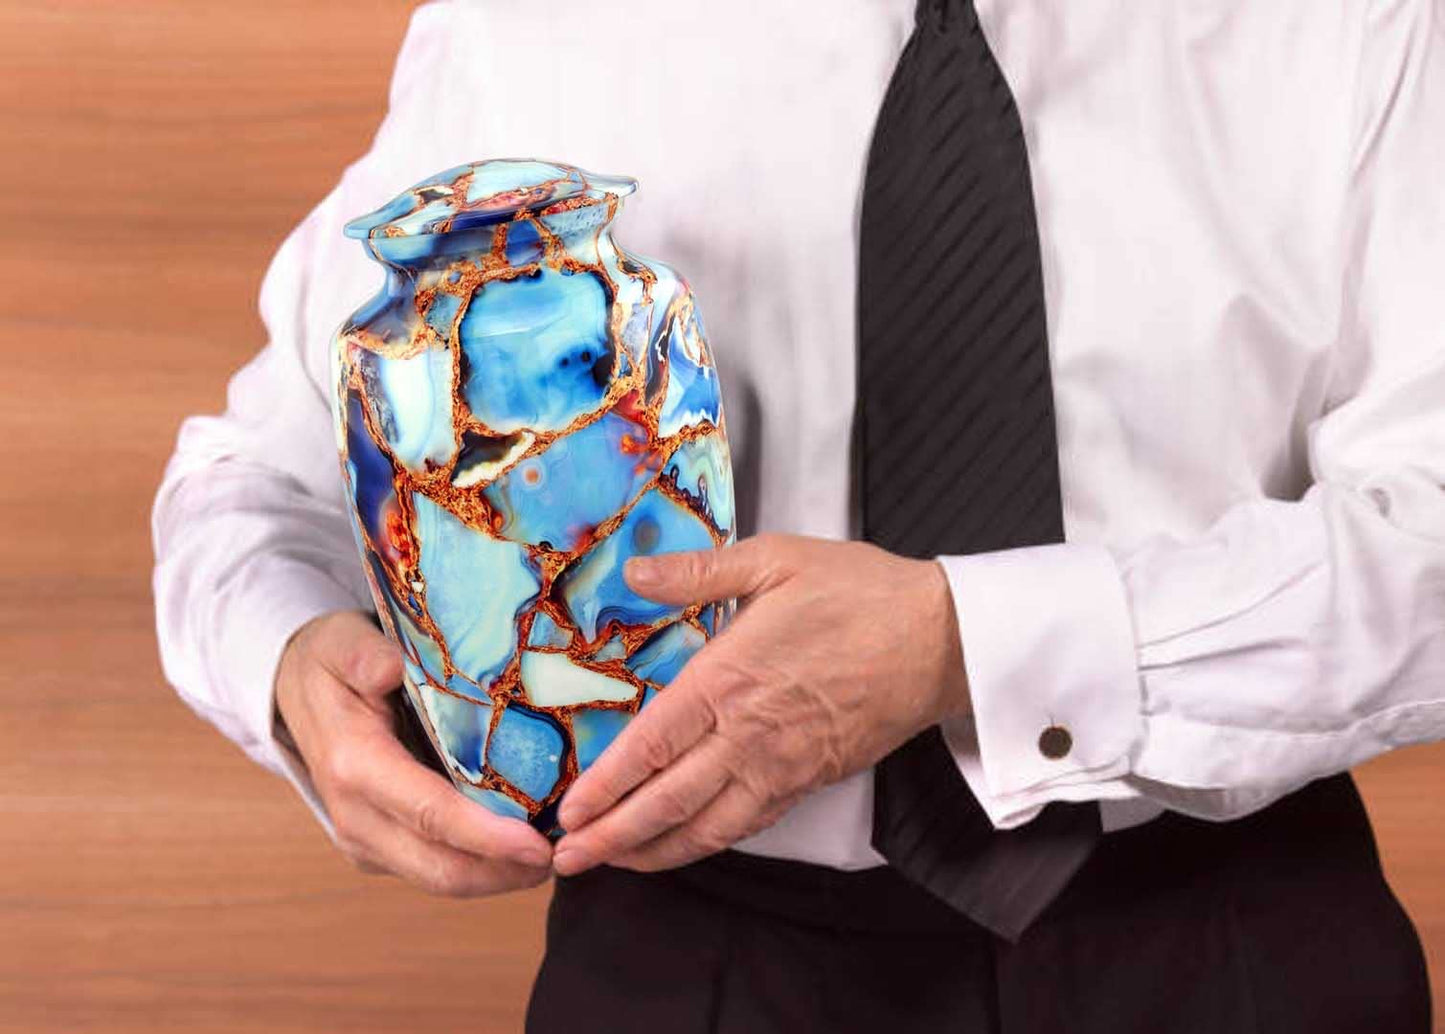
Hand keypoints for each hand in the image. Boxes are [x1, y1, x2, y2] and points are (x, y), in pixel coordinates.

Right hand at [275, 610, 552, 895]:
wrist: (296, 691)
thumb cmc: (330, 662)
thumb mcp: (341, 642)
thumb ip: (363, 655)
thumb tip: (387, 668)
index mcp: (355, 768)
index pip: (430, 815)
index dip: (487, 837)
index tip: (538, 845)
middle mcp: (357, 817)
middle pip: (441, 868)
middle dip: (505, 872)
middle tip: (565, 855)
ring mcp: (365, 839)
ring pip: (440, 878)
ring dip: (498, 876)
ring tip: (554, 855)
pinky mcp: (378, 847)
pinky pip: (433, 867)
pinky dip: (480, 866)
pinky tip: (520, 848)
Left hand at [553, 534, 969, 874]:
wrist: (941, 639)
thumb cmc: (861, 594)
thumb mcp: (776, 558)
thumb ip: (699, 571)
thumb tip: (634, 570)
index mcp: (730, 679)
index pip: (653, 745)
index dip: (607, 785)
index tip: (569, 811)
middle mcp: (750, 735)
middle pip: (670, 802)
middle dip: (614, 836)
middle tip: (570, 859)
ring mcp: (782, 765)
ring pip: (708, 827)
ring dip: (656, 851)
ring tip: (616, 864)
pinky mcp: (810, 779)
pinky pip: (749, 823)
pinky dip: (709, 843)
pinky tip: (685, 844)